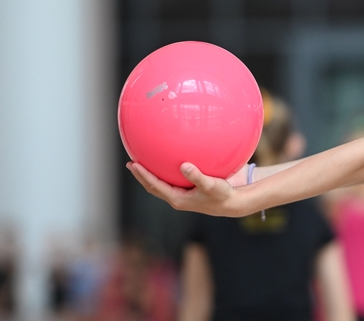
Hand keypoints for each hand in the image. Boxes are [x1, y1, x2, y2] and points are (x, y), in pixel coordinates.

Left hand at [127, 161, 248, 216]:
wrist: (232, 203)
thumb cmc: (222, 195)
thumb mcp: (212, 185)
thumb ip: (197, 176)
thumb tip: (183, 165)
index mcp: (178, 199)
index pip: (155, 186)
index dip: (143, 175)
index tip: (134, 164)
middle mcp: (177, 198)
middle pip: (153, 187)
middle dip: (141, 176)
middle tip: (131, 163)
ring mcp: (182, 196)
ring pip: (160, 186)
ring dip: (150, 176)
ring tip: (142, 162)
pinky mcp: (188, 191)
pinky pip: (172, 182)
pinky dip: (165, 173)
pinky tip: (169, 161)